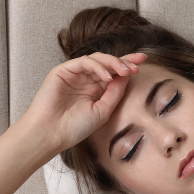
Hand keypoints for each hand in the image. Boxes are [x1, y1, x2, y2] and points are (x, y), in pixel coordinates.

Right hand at [23, 52, 146, 150]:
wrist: (51, 134)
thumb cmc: (75, 128)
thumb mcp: (103, 110)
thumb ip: (115, 92)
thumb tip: (127, 74)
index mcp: (95, 89)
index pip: (114, 73)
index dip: (127, 65)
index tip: (142, 62)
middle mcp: (85, 79)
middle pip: (107, 63)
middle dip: (123, 61)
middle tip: (136, 65)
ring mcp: (74, 74)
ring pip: (97, 59)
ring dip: (113, 63)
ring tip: (124, 71)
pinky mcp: (62, 71)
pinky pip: (83, 61)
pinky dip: (97, 66)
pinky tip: (107, 77)